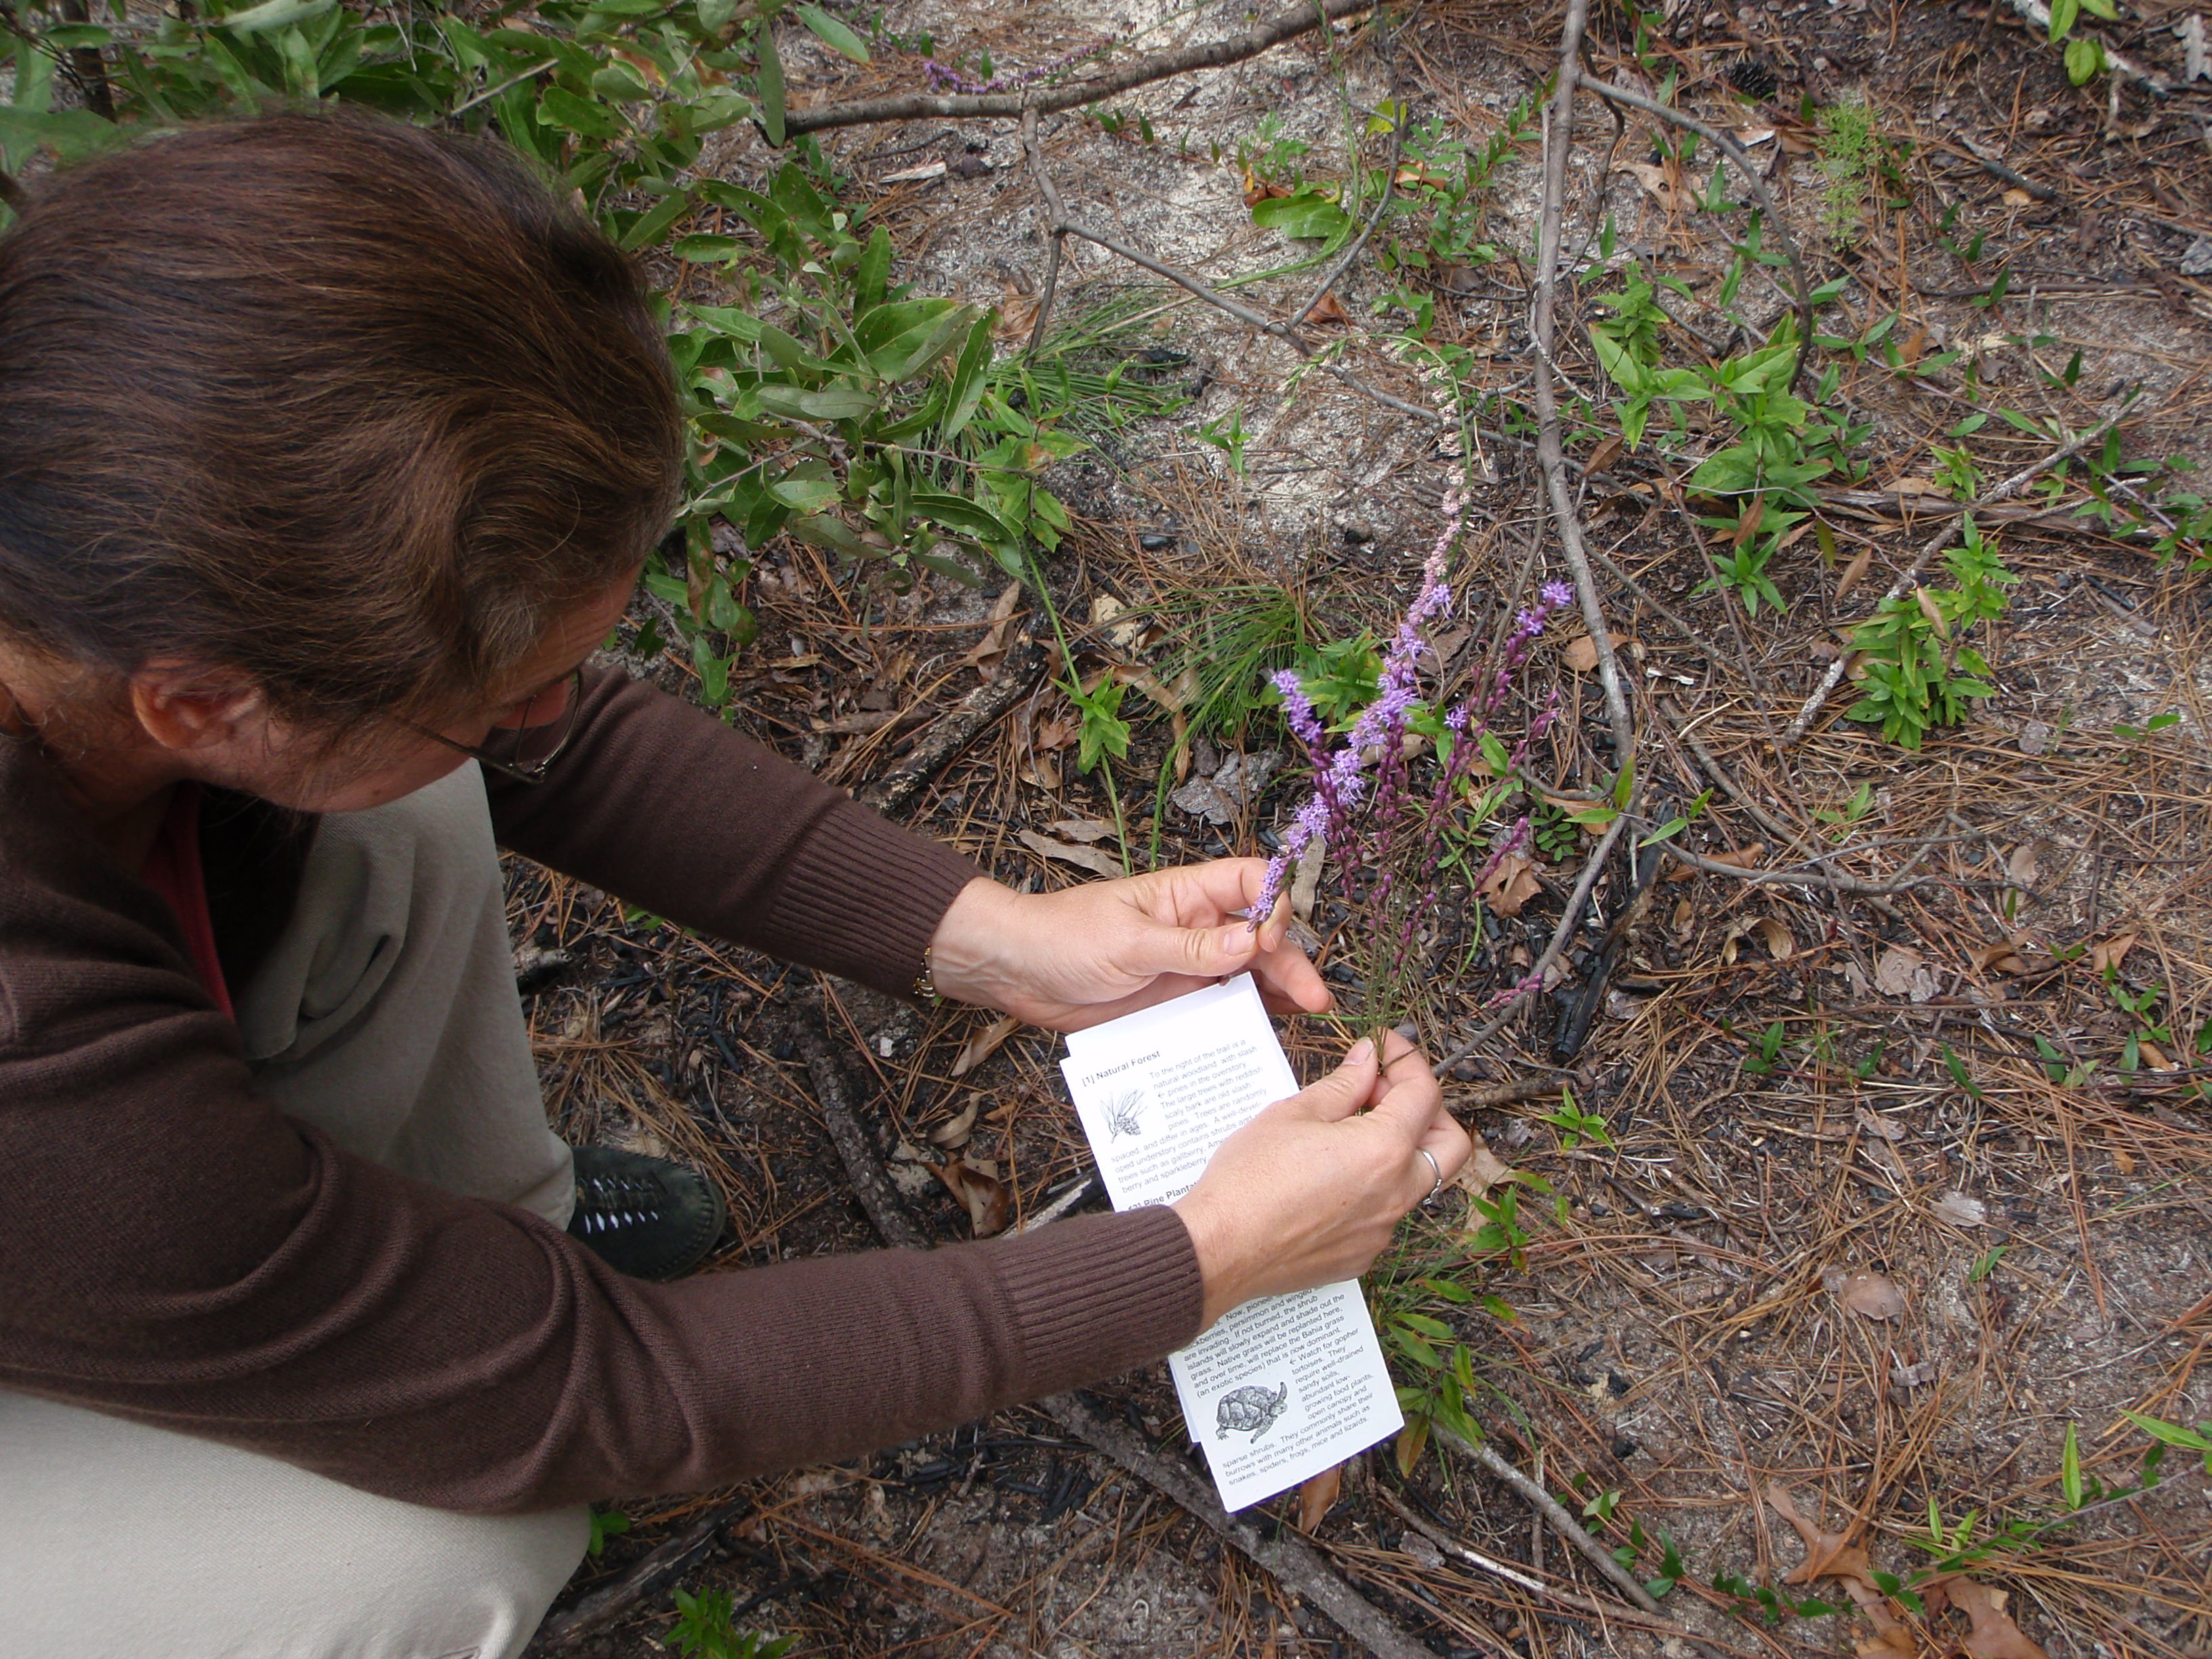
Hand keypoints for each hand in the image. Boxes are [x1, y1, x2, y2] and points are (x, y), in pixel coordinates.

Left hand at [926, 864, 1331, 1030]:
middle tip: (1313, 998)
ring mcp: (1189, 968)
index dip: (1273, 904)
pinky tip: (1267, 1038)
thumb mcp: (1128, 942)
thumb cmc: (1063, 938)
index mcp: (1186, 894)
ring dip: (1279, 994)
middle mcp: (1197, 928)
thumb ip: (1191, 945)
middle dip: (1291, 963)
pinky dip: (1246, 1022)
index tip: (1271, 937)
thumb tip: (1253, 940)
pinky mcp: (1176, 1003)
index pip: (1250, 882)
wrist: (1016, 972)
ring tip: (1305, 1019)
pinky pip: (1220, 1011)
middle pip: (1263, 937)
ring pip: (1249, 977)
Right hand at [1171, 1031, 1467, 1326]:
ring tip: (1350, 1133)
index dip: (1407, 1062)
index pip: (1425, 1094)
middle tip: (1385, 1094)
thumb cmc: (1249, 1180)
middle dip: (1429, 1111)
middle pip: (1450, 1144)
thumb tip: (1368, 1060)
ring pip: (1417, 1181)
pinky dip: (1374, 1188)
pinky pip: (1386, 1214)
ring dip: (1399, 1150)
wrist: (1220, 1248)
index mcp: (1384, 1150)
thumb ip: (1344, 1084)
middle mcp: (1396, 1194)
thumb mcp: (1295, 1113)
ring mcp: (1382, 1230)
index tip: (1385, 1049)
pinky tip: (1332, 1177)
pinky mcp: (1362, 1255)